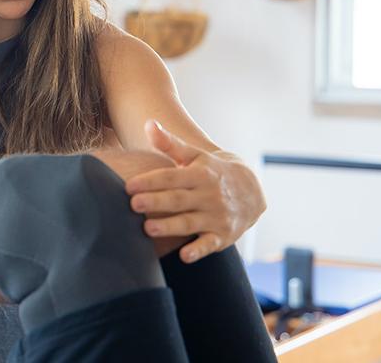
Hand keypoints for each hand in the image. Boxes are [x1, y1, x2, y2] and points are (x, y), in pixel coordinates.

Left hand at [124, 120, 265, 263]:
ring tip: (147, 229)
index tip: (128, 185)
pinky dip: (198, 250)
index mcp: (200, 174)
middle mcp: (209, 195)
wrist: (252, 190)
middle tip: (133, 205)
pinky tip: (184, 256)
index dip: (150, 181)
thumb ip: (169, 143)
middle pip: (178, 199)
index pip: (172, 177)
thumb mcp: (194, 155)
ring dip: (170, 227)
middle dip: (156, 202)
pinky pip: (210, 244)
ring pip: (190, 222)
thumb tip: (148, 124)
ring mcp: (216, 216)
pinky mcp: (222, 236)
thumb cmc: (210, 171)